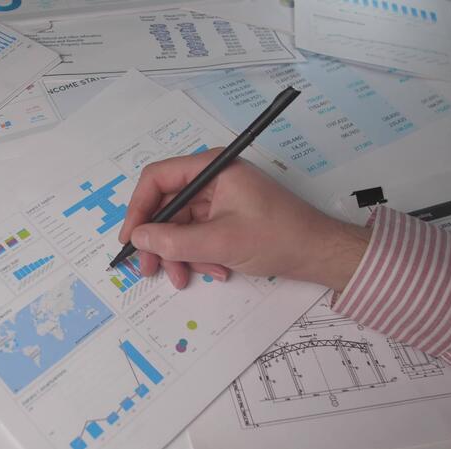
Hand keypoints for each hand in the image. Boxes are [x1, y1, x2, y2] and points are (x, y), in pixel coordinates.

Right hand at [118, 148, 370, 290]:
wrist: (320, 253)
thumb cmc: (277, 237)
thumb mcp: (220, 242)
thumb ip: (174, 241)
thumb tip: (138, 239)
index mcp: (212, 168)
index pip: (158, 178)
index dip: (139, 209)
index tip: (130, 239)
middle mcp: (212, 178)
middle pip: (167, 206)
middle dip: (159, 241)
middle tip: (149, 270)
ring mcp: (220, 197)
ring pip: (181, 225)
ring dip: (180, 254)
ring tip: (184, 278)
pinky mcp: (227, 216)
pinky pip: (199, 234)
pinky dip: (199, 254)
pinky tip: (215, 270)